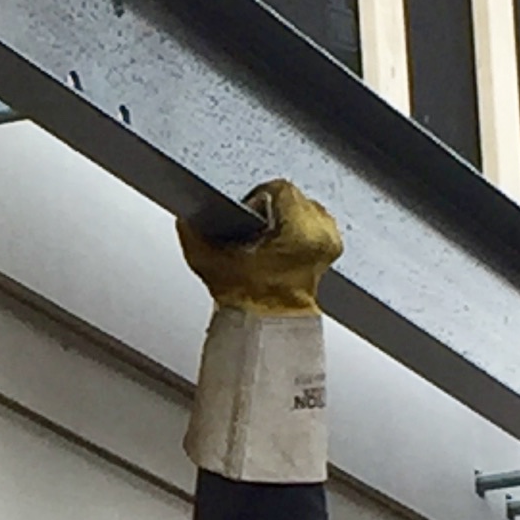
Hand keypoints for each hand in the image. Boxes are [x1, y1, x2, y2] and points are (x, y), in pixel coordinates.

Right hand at [177, 178, 341, 315]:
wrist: (270, 330)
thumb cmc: (251, 304)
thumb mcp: (213, 264)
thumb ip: (194, 236)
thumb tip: (187, 221)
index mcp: (302, 231)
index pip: (281, 189)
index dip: (257, 198)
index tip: (245, 215)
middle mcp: (322, 233)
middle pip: (295, 197)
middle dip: (273, 209)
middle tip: (254, 230)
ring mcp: (331, 241)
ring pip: (305, 208)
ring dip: (286, 217)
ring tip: (268, 239)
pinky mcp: (332, 250)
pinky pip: (314, 223)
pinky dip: (298, 229)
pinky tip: (280, 246)